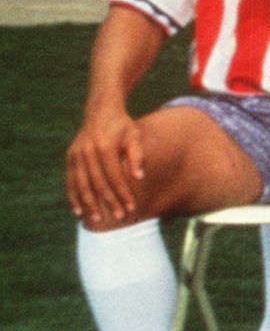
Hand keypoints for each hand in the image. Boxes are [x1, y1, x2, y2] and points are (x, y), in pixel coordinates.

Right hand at [65, 107, 145, 228]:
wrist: (100, 111)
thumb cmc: (123, 126)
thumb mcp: (134, 135)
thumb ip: (137, 155)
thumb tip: (139, 177)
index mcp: (104, 146)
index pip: (114, 176)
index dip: (123, 193)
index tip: (132, 206)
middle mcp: (87, 151)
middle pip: (98, 183)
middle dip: (109, 201)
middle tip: (120, 216)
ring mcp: (76, 154)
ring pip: (81, 185)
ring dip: (90, 204)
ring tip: (98, 219)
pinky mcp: (69, 157)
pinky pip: (70, 181)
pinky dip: (73, 197)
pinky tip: (78, 211)